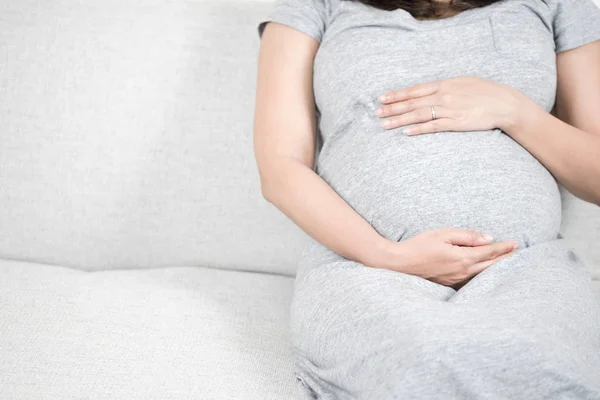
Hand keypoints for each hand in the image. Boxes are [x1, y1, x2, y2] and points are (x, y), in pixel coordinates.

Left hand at [375, 76, 527, 135]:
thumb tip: (429, 91)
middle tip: (376, 113)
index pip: (414, 90)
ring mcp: (449, 109)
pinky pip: (433, 126)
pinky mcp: (456, 122)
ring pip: (418, 115)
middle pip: (412, 102)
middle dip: (392, 108)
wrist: (505, 104)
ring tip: (384, 125)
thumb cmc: (485, 93)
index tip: (381, 98)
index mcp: (444, 84)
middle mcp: (443, 95)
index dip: (396, 95)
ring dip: (399, 120)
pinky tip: (405, 132)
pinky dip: (418, 129)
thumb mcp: (463, 83)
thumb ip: (445, 87)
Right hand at [375, 227, 518, 288]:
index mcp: (462, 257)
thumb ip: (467, 236)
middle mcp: (462, 271)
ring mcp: (456, 280)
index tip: (515, 243)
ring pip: (482, 274)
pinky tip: (484, 272)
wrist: (399, 264)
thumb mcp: (442, 234)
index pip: (489, 252)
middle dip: (505, 259)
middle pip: (490, 266)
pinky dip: (482, 275)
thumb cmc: (419, 246)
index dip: (504, 248)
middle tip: (517, 253)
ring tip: (506, 263)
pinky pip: (471, 280)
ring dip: (496, 268)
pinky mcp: (449, 283)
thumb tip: (488, 239)